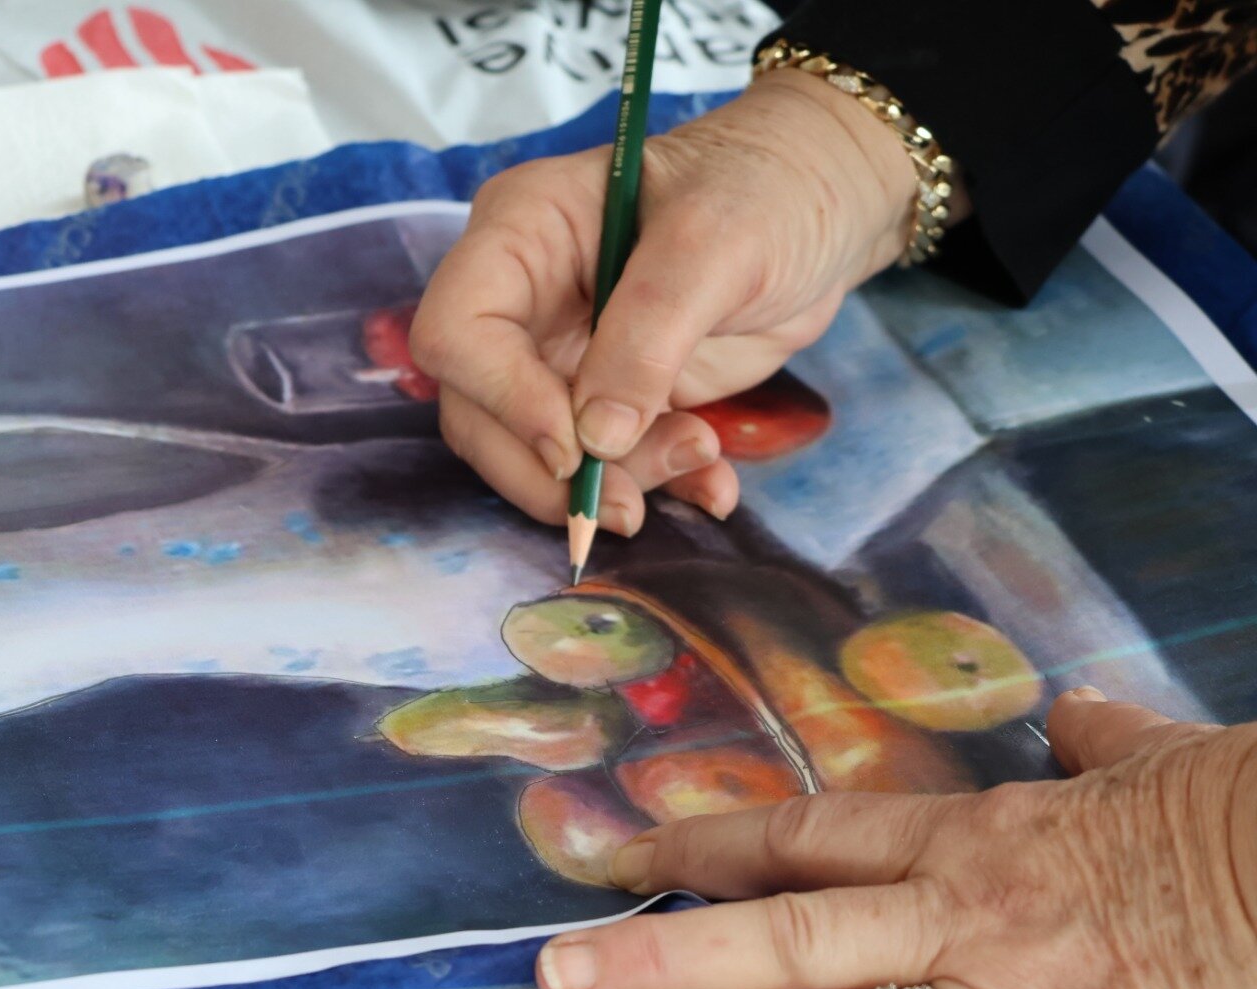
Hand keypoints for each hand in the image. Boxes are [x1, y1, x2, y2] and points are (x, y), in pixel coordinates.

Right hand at [410, 69, 918, 534]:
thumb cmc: (764, 189)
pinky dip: (656, 489)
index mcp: (520, 233)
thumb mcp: (714, 244)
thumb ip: (649, 335)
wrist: (822, 210)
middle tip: (627, 507)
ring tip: (701, 454)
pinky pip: (606, 468)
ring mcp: (563, 355)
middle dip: (549, 474)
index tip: (577, 447)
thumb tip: (595, 438)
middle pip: (478, 414)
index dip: (503, 399)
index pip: (456, 332)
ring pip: (536, 456)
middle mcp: (523, 301)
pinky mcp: (610, 401)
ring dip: (614, 484)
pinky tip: (712, 485)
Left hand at [534, 689, 1256, 988]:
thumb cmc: (1240, 816)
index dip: (704, 848)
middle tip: (558, 977)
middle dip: (666, 958)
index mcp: (969, 839)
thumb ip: (1096, 737)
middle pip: (783, 938)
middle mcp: (957, 922)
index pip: (802, 838)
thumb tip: (1078, 715)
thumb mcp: (1157, 761)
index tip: (621, 860)